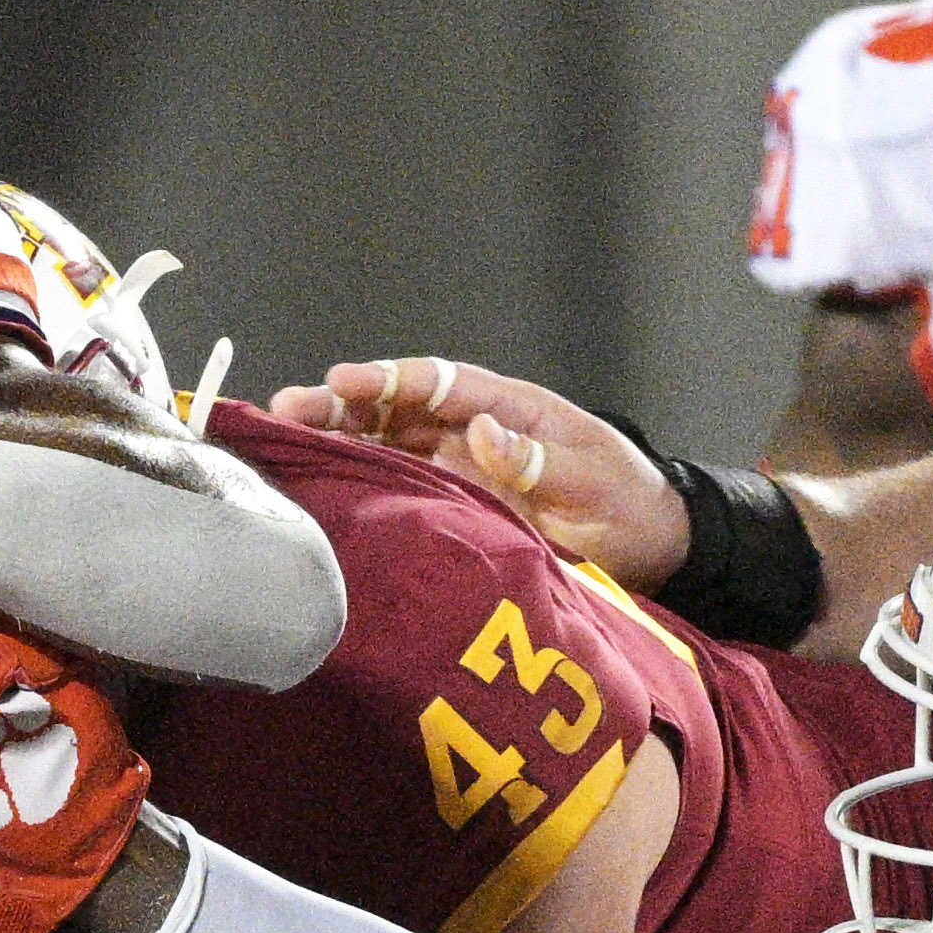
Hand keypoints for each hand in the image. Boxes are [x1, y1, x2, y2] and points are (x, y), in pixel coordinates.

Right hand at [266, 356, 678, 586]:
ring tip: (282, 438)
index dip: (388, 381)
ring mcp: (459, 468)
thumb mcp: (593, 478)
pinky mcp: (451, 505)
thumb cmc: (629, 506)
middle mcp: (474, 431)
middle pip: (398, 408)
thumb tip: (479, 428)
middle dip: (342, 404)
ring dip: (337, 438)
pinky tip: (317, 484)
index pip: (440, 384)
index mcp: (511, 410)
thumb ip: (538, 459)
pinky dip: (356, 480)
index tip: (341, 380)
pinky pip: (396, 485)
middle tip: (286, 407)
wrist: (650, 551)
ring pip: (386, 442)